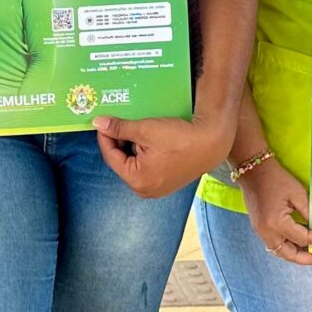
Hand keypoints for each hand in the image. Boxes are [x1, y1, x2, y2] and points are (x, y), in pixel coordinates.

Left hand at [93, 111, 229, 200]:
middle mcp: (145, 190)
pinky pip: (147, 166)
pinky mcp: (166, 182)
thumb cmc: (181, 138)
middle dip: (120, 142)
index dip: (105, 137)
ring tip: (135, 128)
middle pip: (122, 161)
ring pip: (135, 162)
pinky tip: (148, 137)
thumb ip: (119, 128)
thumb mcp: (145, 129)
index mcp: (137, 180)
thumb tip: (99, 123)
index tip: (102, 122)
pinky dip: (144, 152)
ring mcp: (157, 188)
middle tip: (117, 123)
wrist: (212, 143)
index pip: (111, 157)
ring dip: (132, 146)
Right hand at [244, 160, 311, 264]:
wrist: (253, 171)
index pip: (303, 238)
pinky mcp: (260, 229)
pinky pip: (276, 245)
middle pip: (290, 255)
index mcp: (276, 223)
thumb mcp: (297, 193)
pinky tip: (301, 244)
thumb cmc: (276, 179)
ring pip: (282, 253)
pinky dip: (289, 247)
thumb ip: (309, 212)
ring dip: (298, 255)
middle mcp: (267, 232)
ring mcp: (261, 232)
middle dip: (308, 259)